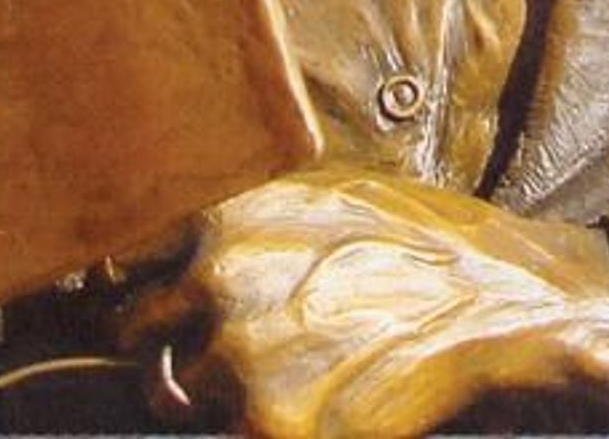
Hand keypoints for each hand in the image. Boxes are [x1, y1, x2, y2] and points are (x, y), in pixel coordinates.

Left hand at [122, 165, 608, 438]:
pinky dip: (263, 429)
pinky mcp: (269, 427)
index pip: (116, 261)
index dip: (129, 289)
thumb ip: (241, 219)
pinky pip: (229, 436)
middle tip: (216, 356)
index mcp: (222, 214)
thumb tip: (170, 252)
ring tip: (291, 376)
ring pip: (179, 397)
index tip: (141, 308)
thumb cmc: (411, 243)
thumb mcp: (320, 194)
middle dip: (160, 350)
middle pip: (127, 335)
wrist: (492, 302)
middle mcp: (215, 279)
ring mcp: (238, 357)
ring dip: (214, 397)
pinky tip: (316, 406)